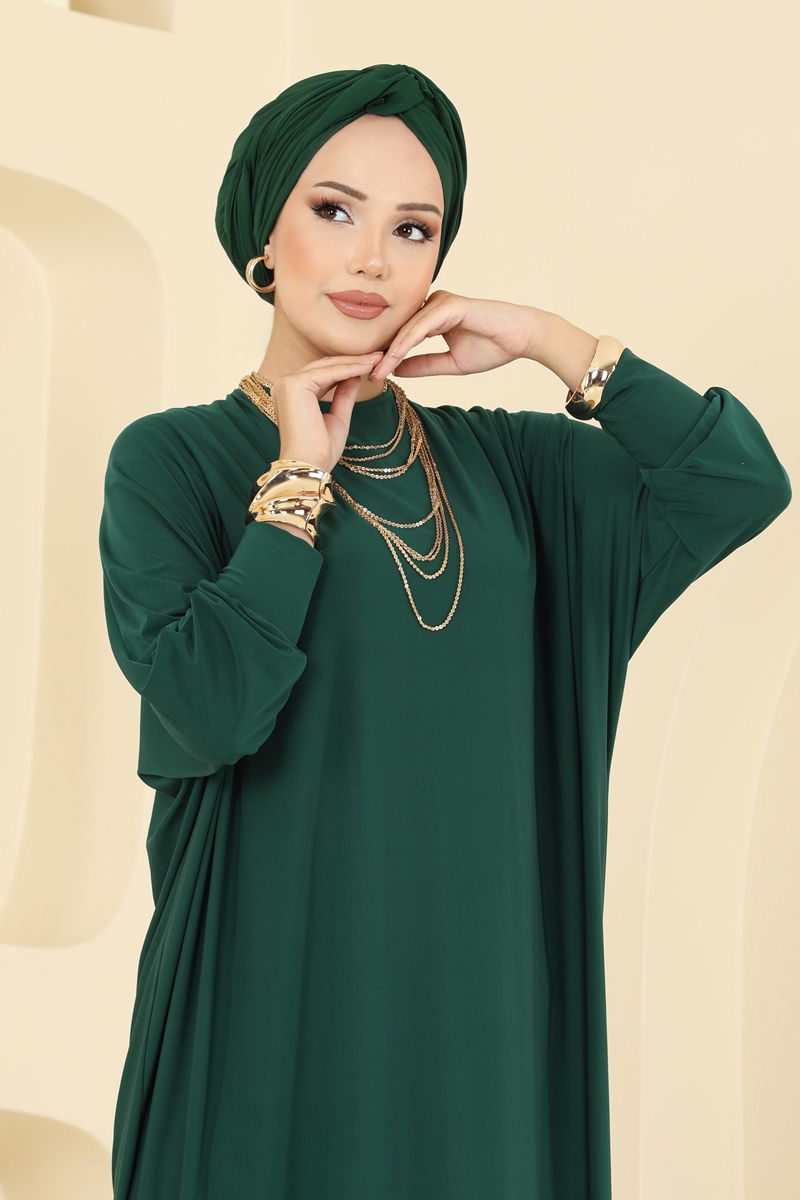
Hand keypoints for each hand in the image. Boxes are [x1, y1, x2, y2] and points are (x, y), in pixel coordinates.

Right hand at [271, 351, 383, 473]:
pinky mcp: (295, 385)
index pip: (322, 374)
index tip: (371, 364)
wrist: (310, 466)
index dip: (347, 368)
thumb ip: (344, 394)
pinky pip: (329, 372)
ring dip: (355, 361)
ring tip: (378, 358)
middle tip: (378, 356)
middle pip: (324, 366)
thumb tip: (356, 375)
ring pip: (327, 366)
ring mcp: (287, 383)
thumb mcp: (338, 417)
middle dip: (353, 360)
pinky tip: (369, 366)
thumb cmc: (321, 450)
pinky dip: (350, 368)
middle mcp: (285, 385)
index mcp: (292, 394)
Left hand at [369, 290, 538, 382]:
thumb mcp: (451, 363)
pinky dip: (406, 344)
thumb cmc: (492, 347)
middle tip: (363, 376)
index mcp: (432, 317)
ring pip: (406, 330)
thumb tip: (396, 370)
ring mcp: (439, 302)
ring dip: (390, 352)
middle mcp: (432, 305)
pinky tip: (394, 359)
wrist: (522, 337)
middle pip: (399, 332)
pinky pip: (420, 327)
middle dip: (382, 355)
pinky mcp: (448, 305)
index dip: (387, 358)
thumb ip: (423, 365)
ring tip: (375, 373)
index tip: (372, 377)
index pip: (402, 338)